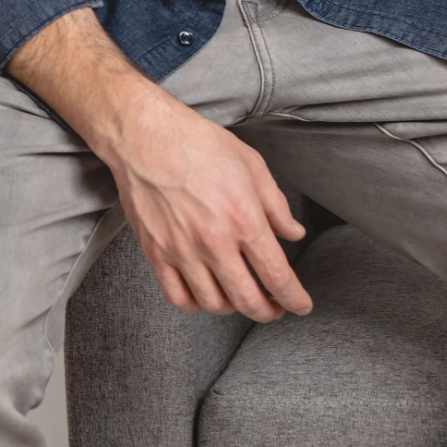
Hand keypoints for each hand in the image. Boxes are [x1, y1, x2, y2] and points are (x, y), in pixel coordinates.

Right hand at [102, 84, 312, 322]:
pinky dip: (196, 305)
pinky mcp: (156, 253)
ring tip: (240, 297)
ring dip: (233, 308)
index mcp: (243, 217)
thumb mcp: (251, 164)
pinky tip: (205, 294)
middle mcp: (214, 241)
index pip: (276, 274)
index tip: (301, 305)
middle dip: (267, 311)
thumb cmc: (198, 143)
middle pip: (247, 299)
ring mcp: (182, 251)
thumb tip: (293, 233)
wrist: (145, 136)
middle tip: (275, 307)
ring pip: (213, 304)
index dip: (294, 298)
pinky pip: (177, 297)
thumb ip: (275, 205)